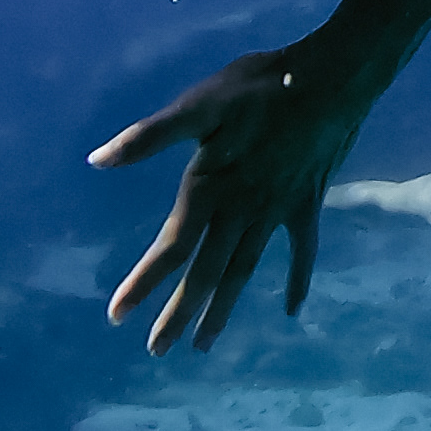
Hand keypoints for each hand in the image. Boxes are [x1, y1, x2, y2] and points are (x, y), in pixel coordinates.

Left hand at [91, 38, 379, 354]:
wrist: (332, 79)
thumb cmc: (260, 86)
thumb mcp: (199, 104)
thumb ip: (149, 136)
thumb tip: (98, 160)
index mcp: (210, 187)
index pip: (171, 246)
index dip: (144, 282)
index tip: (117, 316)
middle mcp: (241, 210)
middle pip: (206, 272)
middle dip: (180, 312)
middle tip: (158, 351)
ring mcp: (277, 212)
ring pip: (245, 270)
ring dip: (223, 308)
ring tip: (205, 344)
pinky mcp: (306, 204)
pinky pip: (302, 251)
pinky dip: (298, 280)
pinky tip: (294, 310)